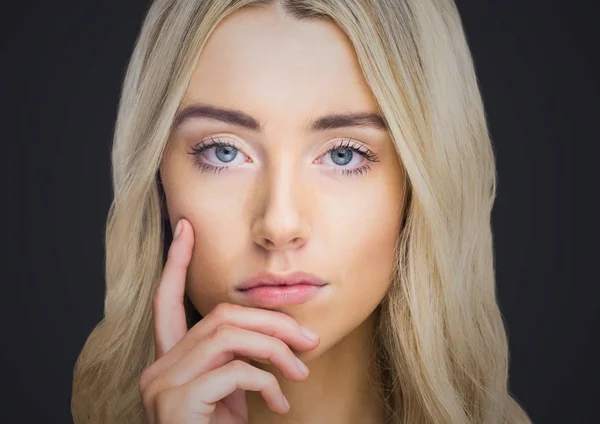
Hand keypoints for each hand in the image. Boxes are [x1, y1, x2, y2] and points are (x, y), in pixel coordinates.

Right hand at [139, 218, 320, 422]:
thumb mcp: (231, 395)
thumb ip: (239, 362)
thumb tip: (280, 341)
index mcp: (168, 361)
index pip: (165, 300)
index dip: (174, 263)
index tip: (184, 229)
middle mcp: (157, 368)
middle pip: (219, 317)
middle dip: (270, 322)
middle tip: (309, 340)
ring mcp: (161, 385)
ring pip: (227, 336)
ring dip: (275, 349)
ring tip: (302, 370)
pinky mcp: (176, 402)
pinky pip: (233, 372)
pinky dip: (266, 382)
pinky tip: (279, 402)